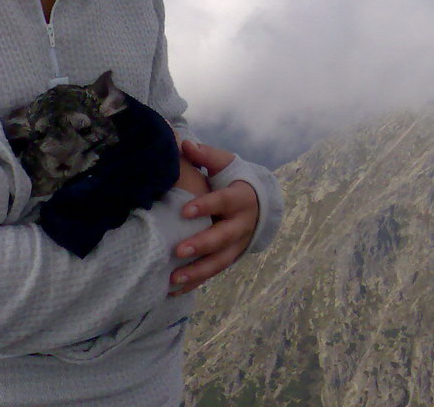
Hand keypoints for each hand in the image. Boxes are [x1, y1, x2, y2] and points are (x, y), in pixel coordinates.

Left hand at [169, 140, 258, 295]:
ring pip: (219, 262)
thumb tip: (185, 144)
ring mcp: (238, 245)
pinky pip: (213, 273)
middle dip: (201, 245)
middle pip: (223, 237)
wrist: (260, 203)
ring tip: (174, 278)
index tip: (184, 211)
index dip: (205, 207)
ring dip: (197, 272)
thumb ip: (206, 156)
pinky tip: (174, 289)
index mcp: (239, 198)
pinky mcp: (230, 258)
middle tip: (178, 251)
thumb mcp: (225, 164)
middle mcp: (241, 224)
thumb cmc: (234, 179)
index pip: (222, 201)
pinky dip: (195, 282)